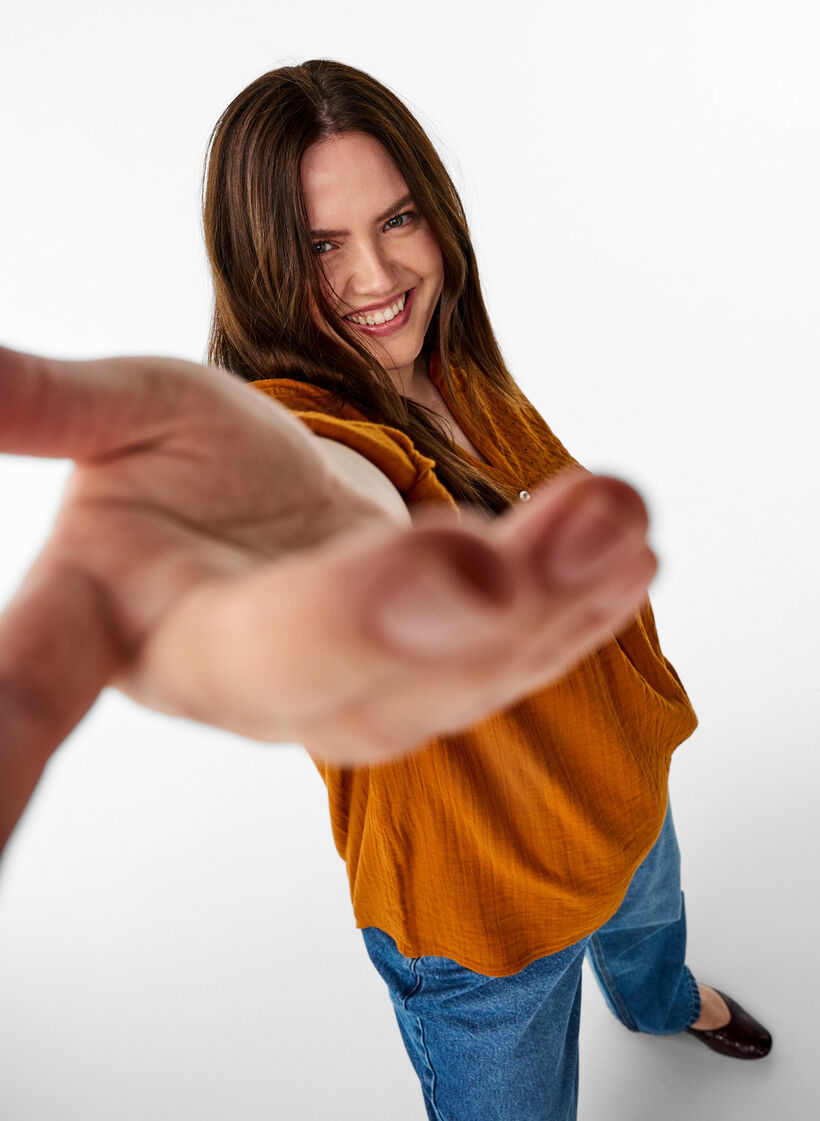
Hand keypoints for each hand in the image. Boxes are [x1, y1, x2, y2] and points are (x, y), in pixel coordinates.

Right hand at [0, 345, 655, 856]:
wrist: (275, 534)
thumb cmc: (190, 475)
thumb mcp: (127, 413)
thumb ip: (52, 403)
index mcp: (121, 620)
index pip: (33, 695)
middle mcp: (236, 681)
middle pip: (303, 668)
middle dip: (388, 618)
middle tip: (473, 559)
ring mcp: (346, 698)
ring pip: (444, 671)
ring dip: (536, 597)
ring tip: (609, 517)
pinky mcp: (439, 686)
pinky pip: (512, 656)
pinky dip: (578, 604)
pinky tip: (626, 547)